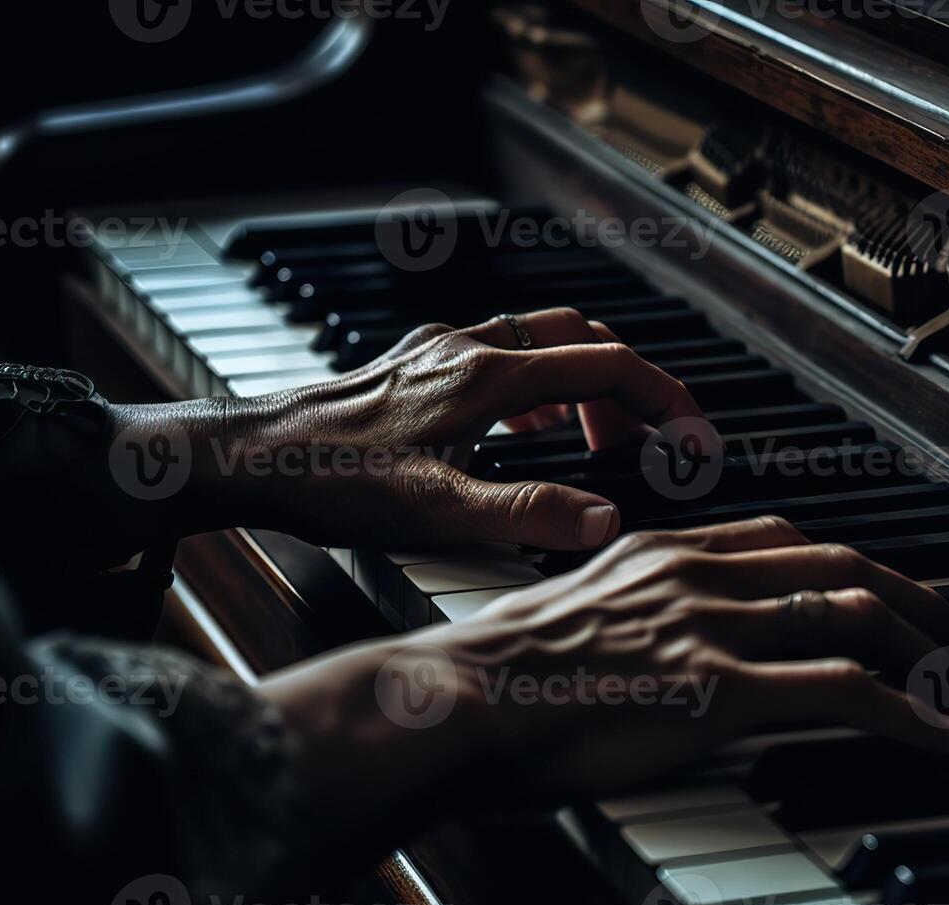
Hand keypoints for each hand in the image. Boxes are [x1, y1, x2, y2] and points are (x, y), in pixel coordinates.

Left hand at [138, 307, 702, 550]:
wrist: (252, 457)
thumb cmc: (333, 482)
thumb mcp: (439, 513)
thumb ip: (529, 513)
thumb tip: (608, 521)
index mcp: (490, 376)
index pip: (610, 366)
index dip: (668, 399)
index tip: (697, 437)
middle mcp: (470, 348)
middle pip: (585, 340)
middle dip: (632, 387)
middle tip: (653, 442)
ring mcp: (441, 350)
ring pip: (543, 341)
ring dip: (585, 383)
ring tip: (602, 439)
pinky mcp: (416, 363)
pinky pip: (502, 353)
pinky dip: (539, 382)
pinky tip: (528, 425)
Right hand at [261, 518, 948, 810]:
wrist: (457, 701)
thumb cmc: (492, 678)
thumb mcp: (568, 619)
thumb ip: (626, 619)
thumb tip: (653, 651)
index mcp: (663, 553)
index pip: (786, 541)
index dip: (851, 568)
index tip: (885, 596)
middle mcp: (698, 572)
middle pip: (841, 565)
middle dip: (916, 599)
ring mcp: (712, 624)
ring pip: (855, 614)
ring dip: (926, 652)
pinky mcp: (719, 685)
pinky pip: (842, 688)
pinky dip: (906, 712)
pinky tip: (937, 736)